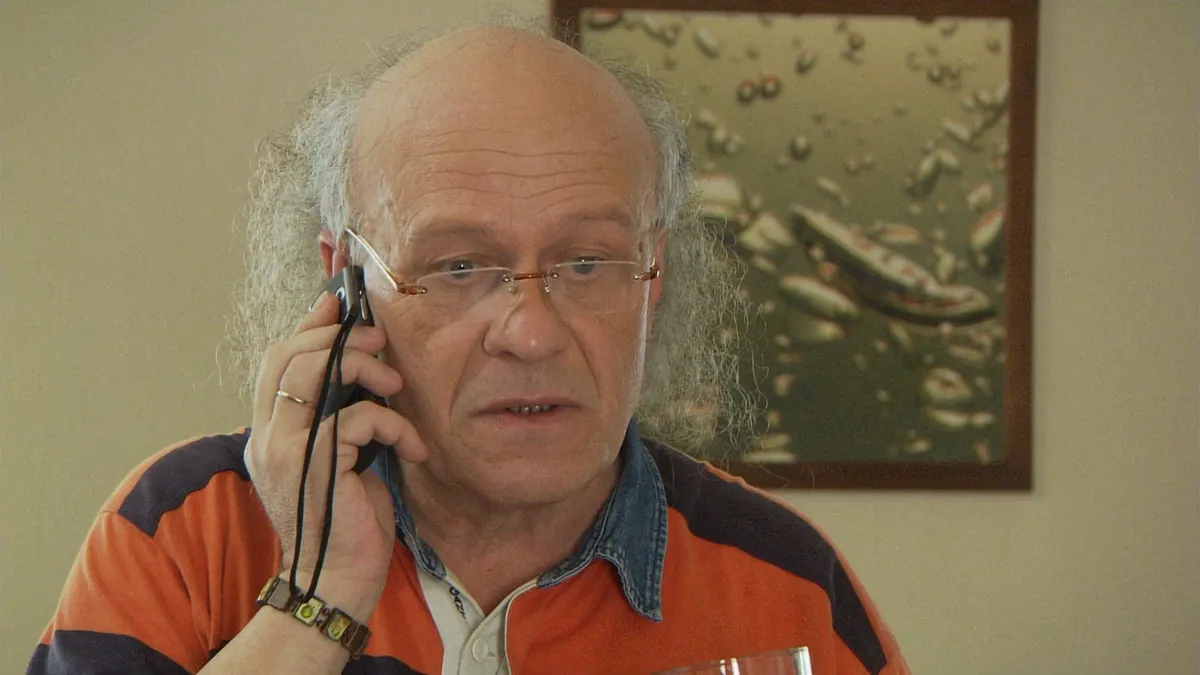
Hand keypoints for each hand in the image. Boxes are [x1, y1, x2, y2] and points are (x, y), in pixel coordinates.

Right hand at [244, 291, 428, 618]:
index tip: (338, 304)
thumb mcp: (340, 458)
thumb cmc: (347, 521)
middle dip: (339, 338)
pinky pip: (356, 417)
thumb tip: (362, 370)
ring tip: (395, 387)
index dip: (307, 327)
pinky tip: (411, 449)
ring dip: (365, 369)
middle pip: (289, 356)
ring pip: (315, 374)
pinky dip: (393, 424)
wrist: (338, 581)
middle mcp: (266, 438)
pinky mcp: (315, 464)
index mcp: (269, 434)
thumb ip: (337, 417)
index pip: (275, 361)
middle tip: (378, 342)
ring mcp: (284, 451)